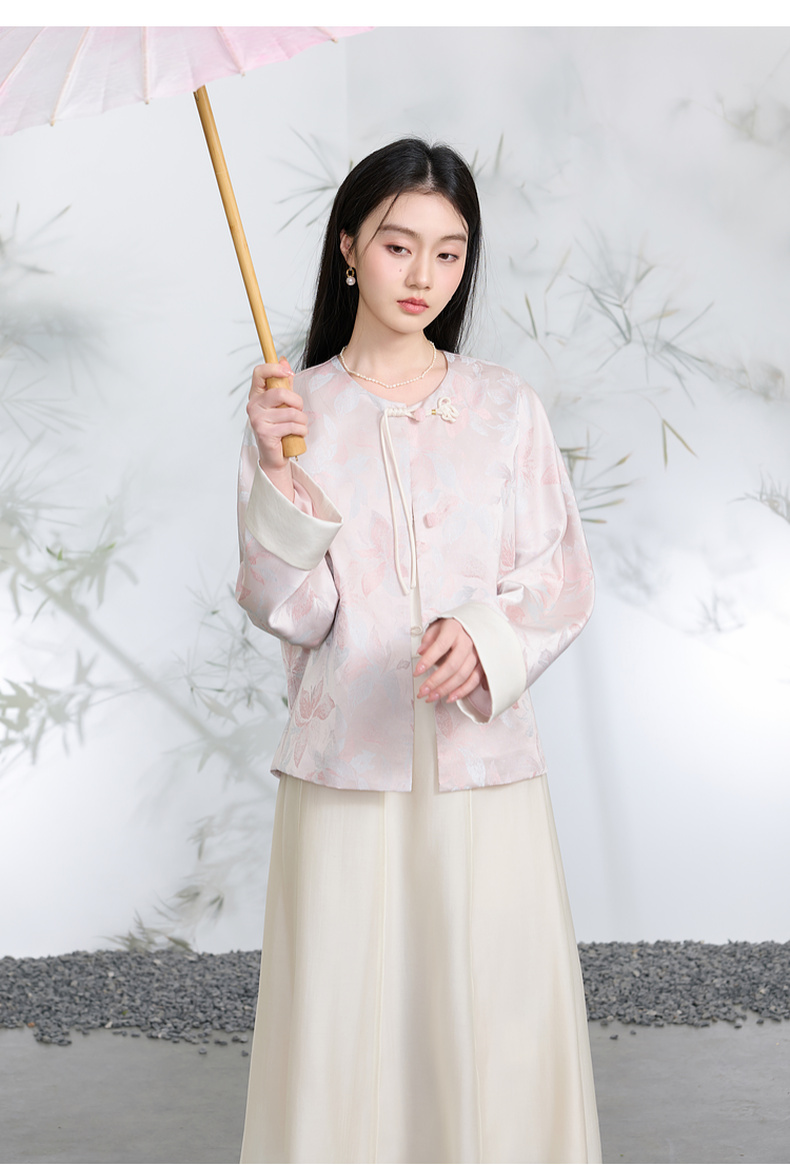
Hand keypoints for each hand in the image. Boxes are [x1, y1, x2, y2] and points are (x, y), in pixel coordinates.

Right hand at [246, 359, 307, 474]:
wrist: (274, 455)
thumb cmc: (279, 427)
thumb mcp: (282, 403)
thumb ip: (283, 383)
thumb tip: (284, 360)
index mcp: (256, 395)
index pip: (259, 372)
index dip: (275, 368)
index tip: (289, 373)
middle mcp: (253, 406)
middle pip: (280, 393)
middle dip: (297, 402)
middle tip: (300, 410)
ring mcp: (257, 420)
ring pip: (290, 412)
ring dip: (302, 420)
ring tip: (300, 426)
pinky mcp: (264, 433)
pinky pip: (291, 426)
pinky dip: (301, 430)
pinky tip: (299, 434)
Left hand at [414, 618, 488, 703]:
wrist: (469, 626)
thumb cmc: (451, 628)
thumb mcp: (436, 626)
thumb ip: (428, 639)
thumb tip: (421, 651)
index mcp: (454, 629)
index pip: (440, 646)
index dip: (428, 660)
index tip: (417, 671)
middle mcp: (468, 642)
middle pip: (452, 665)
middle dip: (436, 681)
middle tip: (423, 690)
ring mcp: (476, 654)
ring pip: (463, 675)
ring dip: (446, 689)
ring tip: (432, 697)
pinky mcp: (481, 664)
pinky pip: (474, 681)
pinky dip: (462, 692)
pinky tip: (450, 697)